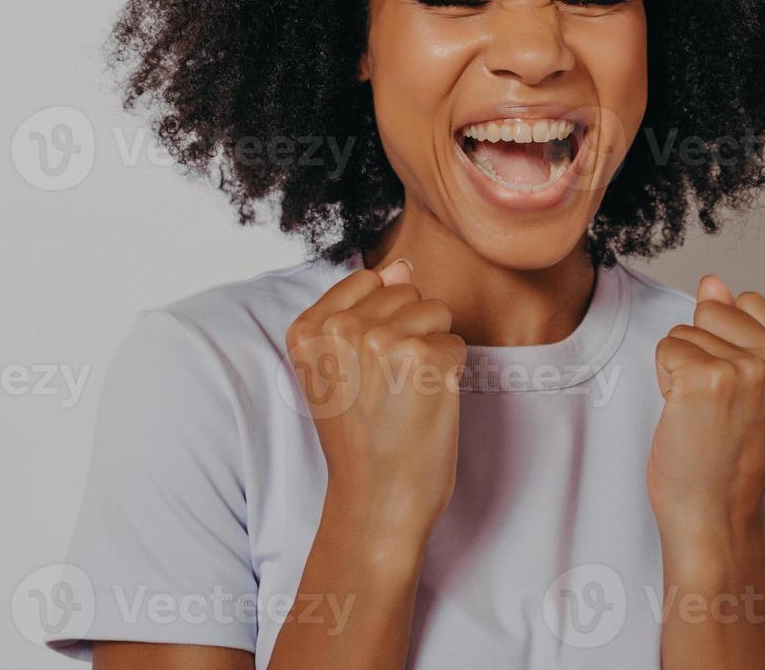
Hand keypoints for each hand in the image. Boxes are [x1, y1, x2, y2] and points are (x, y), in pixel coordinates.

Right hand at [286, 258, 466, 539]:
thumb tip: (402, 264)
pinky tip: (426, 404)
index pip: (368, 281)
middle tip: (389, 387)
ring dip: (432, 350)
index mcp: (307, 328)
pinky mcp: (425, 358)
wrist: (376, 500)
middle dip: (409, 332)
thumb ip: (364, 308)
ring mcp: (382, 340)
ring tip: (407, 393)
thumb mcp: (340, 368)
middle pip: (405, 293)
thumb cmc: (361, 437)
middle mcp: (340, 328)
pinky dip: (451, 374)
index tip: (367, 368)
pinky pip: (456, 343)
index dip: (381, 321)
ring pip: (435, 311)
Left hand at [646, 275, 764, 542]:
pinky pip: (666, 348)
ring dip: (682, 369)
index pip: (749, 302)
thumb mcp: (750, 386)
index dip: (729, 340)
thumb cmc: (728, 456)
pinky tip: (685, 414)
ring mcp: (748, 370)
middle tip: (716, 404)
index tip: (738, 389)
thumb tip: (714, 282)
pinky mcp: (707, 379)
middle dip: (702, 349)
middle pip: (713, 310)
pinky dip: (664, 379)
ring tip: (703, 413)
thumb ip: (738, 328)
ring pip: (685, 331)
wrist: (714, 514)